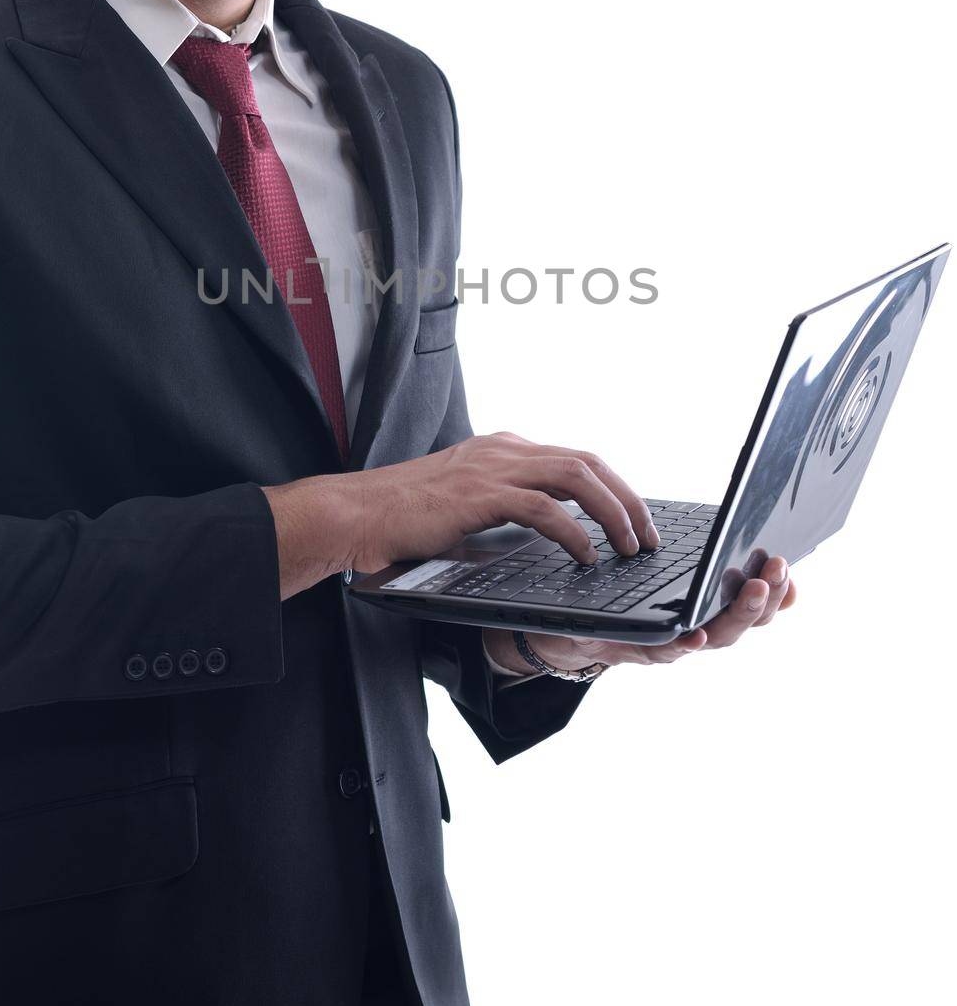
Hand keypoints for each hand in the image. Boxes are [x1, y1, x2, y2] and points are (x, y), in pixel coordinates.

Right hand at [261, 429, 657, 600]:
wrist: (358, 512)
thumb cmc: (404, 516)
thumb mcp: (467, 504)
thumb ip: (504, 508)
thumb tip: (546, 535)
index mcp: (504, 449)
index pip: (576, 459)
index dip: (613, 488)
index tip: (634, 519)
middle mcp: (505, 450)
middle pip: (588, 462)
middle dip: (627, 499)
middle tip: (648, 536)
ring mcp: (493, 468)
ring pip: (576, 476)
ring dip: (612, 512)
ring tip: (630, 546)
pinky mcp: (481, 494)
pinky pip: (545, 508)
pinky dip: (575, 531)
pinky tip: (587, 556)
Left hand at [489, 554, 796, 674]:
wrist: (561, 625)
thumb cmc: (615, 592)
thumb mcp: (656, 568)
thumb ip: (690, 552)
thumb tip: (733, 512)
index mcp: (703, 603)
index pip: (751, 598)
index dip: (779, 589)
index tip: (795, 566)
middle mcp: (694, 627)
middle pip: (743, 620)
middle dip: (767, 597)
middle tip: (778, 570)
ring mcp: (668, 643)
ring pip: (714, 636)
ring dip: (737, 615)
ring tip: (754, 590)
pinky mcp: (634, 649)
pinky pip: (664, 650)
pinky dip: (683, 643)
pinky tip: (694, 631)